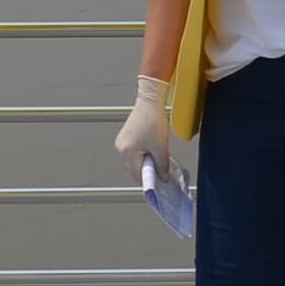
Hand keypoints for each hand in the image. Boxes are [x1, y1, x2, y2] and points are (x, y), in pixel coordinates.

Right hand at [116, 73, 181, 193]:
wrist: (150, 100)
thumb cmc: (153, 120)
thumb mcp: (161, 147)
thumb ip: (162, 165)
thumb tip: (163, 177)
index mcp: (127, 152)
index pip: (137, 175)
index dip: (149, 181)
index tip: (158, 185)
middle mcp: (121, 147)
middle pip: (135, 167)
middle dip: (149, 169)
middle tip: (162, 170)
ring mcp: (123, 141)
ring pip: (136, 159)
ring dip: (148, 161)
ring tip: (159, 156)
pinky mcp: (126, 136)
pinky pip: (135, 151)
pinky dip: (145, 153)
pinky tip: (154, 148)